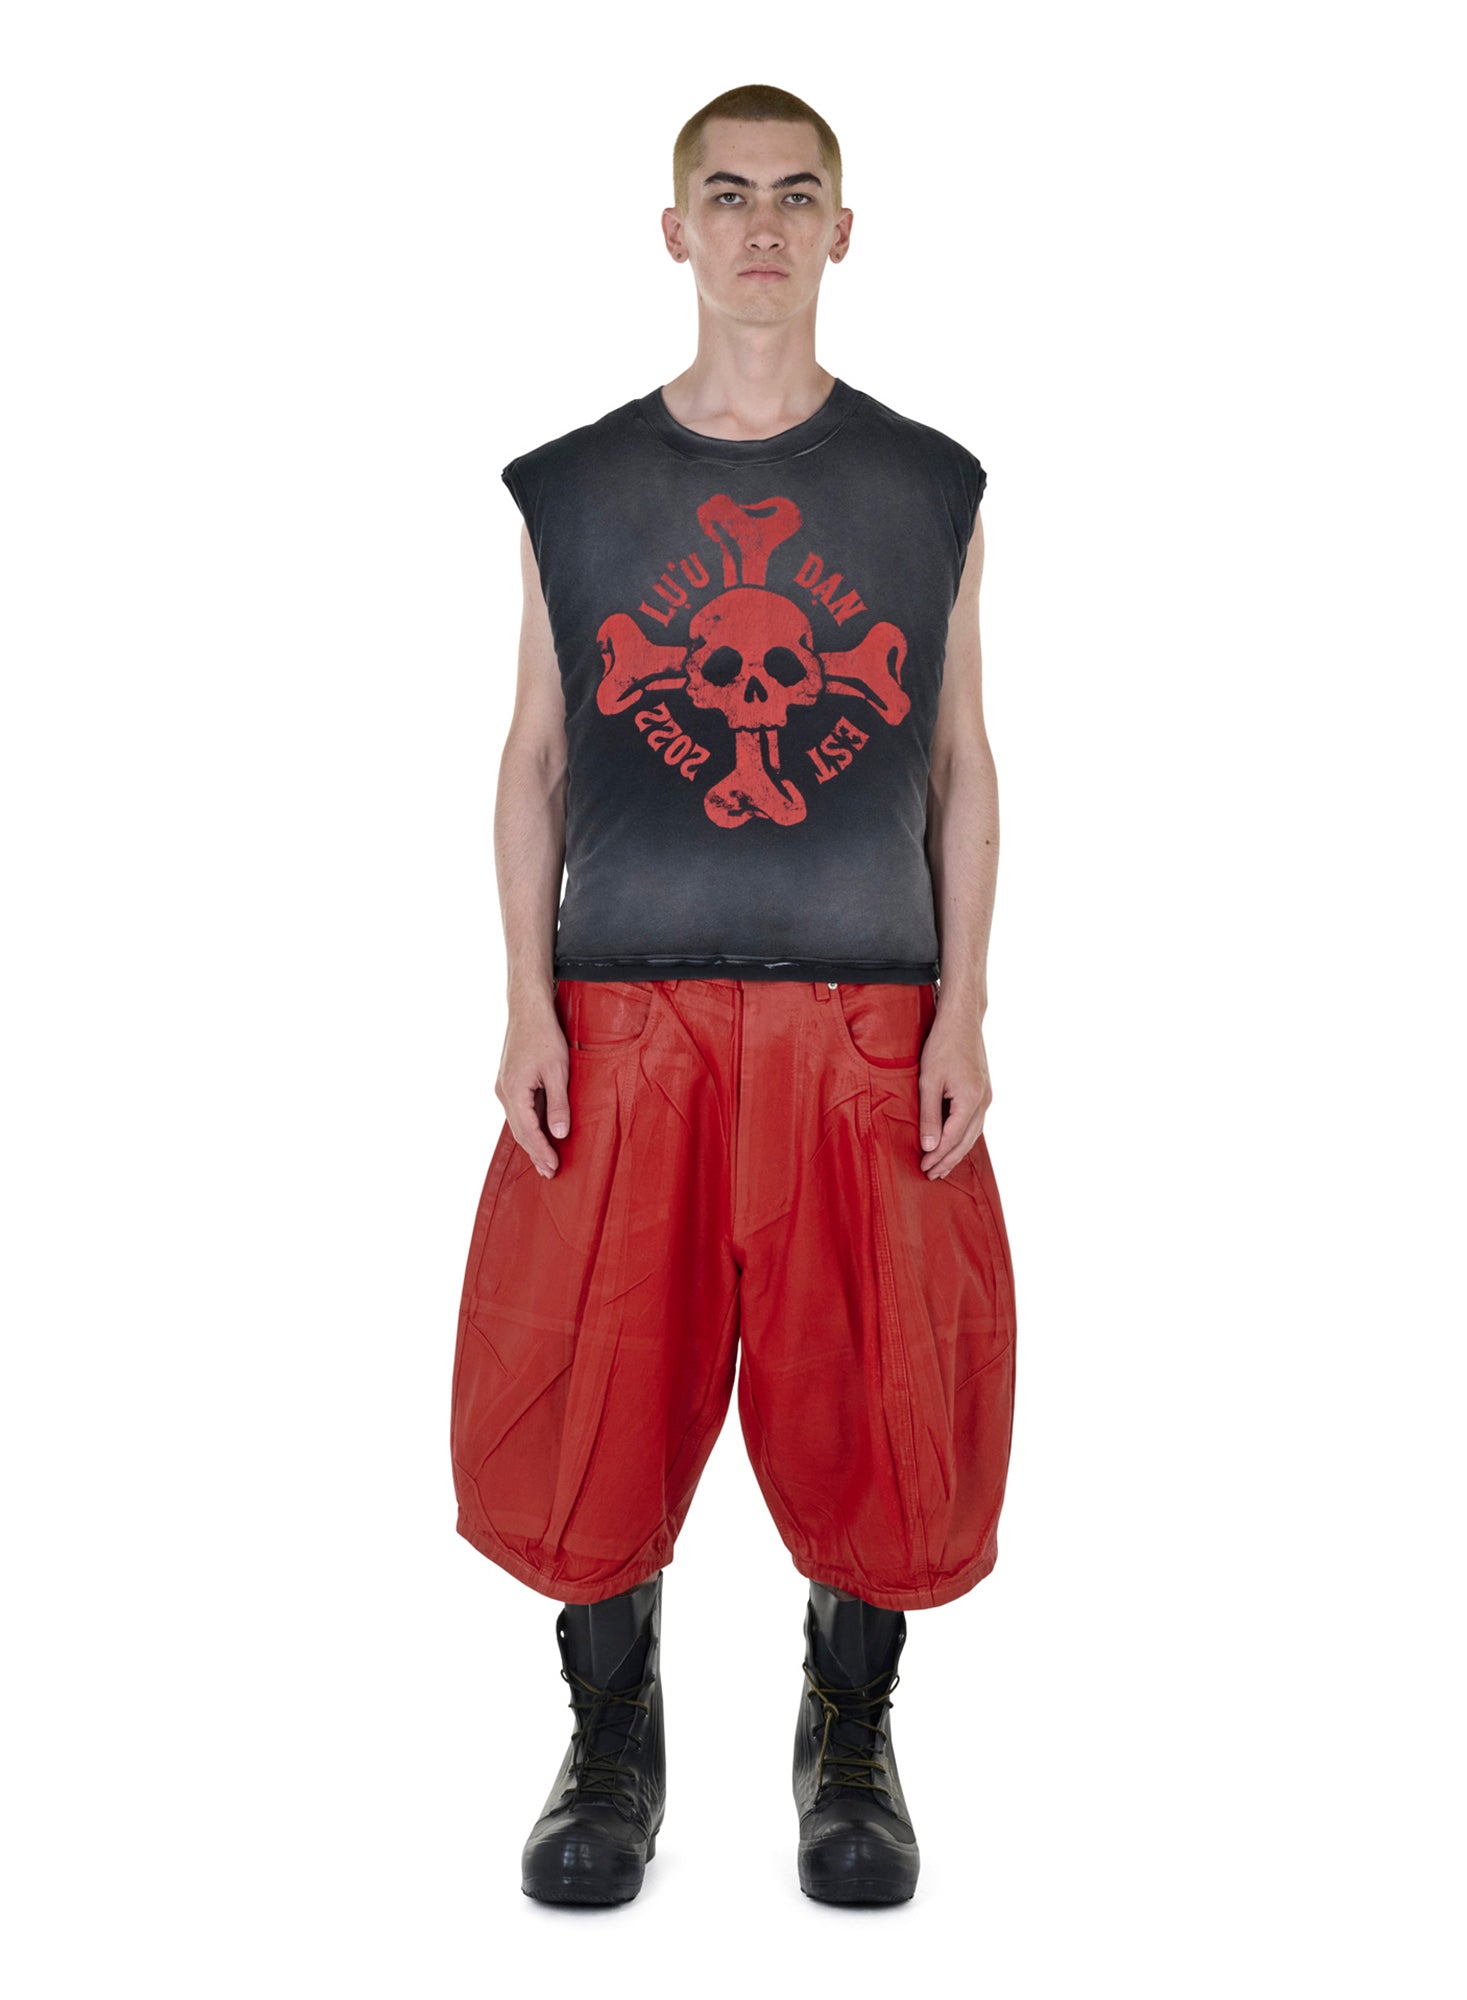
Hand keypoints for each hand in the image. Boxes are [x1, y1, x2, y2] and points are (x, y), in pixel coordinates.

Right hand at [495, 1000, 571, 1177]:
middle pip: (519, 1131)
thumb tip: (559, 1134)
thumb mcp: (558, 1071)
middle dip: (535, 1153)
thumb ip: (558, 1104)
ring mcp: (504, 1087)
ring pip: (517, 1122)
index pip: (528, 1131)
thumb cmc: (544, 1036)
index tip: (553, 1168)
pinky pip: (518, 1110)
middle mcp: (504, 1092)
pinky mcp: (509, 1081)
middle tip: (549, 1173)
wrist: (528, 1009)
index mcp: (514, 1091)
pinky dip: (528, 1125)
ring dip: (531, 1141)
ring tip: (545, 1159)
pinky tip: (539, 1132)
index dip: (542, 1152)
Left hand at [917, 1011, 991, 1178]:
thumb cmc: (943, 1045)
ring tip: (941, 1166)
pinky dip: (963, 1137)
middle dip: (948, 1161)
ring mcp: (986, 1096)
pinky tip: (953, 1142)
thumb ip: (929, 1115)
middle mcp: (983, 1102)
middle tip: (931, 1175)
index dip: (937, 1157)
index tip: (923, 1168)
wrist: (962, 1019)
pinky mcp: (983, 1091)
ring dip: (956, 1152)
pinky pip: (975, 1123)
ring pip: (973, 1134)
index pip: (952, 1139)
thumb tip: (929, 1146)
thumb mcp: (929, 1080)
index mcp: (970, 1100)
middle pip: (966, 1142)